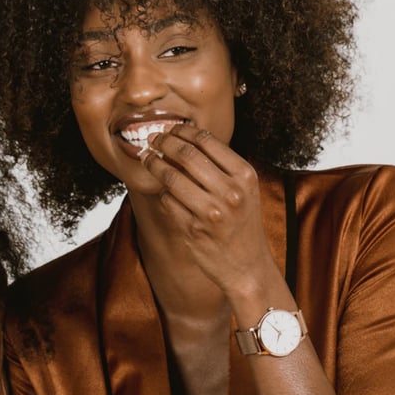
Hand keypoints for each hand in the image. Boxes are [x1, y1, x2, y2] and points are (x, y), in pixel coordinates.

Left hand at [142, 124, 278, 296]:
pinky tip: (162, 189)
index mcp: (244, 175)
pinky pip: (167, 201)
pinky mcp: (193, 228)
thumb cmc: (242, 224)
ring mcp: (210, 211)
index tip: (169, 129)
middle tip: (152, 140)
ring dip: (154, 164)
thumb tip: (184, 140)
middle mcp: (230, 191)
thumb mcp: (243, 190)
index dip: (182, 131)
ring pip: (171, 177)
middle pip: (186, 155)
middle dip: (163, 143)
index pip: (206, 141)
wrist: (247, 266)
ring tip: (147, 159)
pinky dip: (162, 192)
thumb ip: (220, 166)